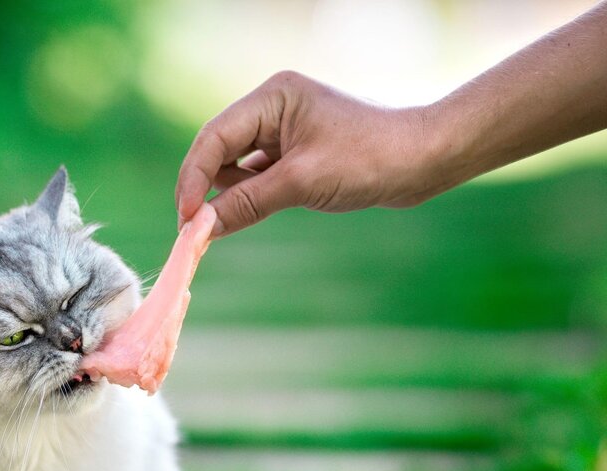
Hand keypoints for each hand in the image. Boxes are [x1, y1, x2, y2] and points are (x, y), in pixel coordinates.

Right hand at [176, 71, 443, 236]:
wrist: (424, 160)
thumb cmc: (369, 159)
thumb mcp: (301, 184)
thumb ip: (245, 204)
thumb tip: (199, 229)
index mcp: (272, 98)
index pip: (214, 139)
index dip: (193, 179)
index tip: (186, 220)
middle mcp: (272, 108)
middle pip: (217, 151)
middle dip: (206, 189)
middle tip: (195, 232)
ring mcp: (283, 129)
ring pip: (233, 166)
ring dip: (227, 195)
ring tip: (226, 224)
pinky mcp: (294, 152)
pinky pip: (254, 175)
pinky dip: (246, 196)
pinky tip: (244, 215)